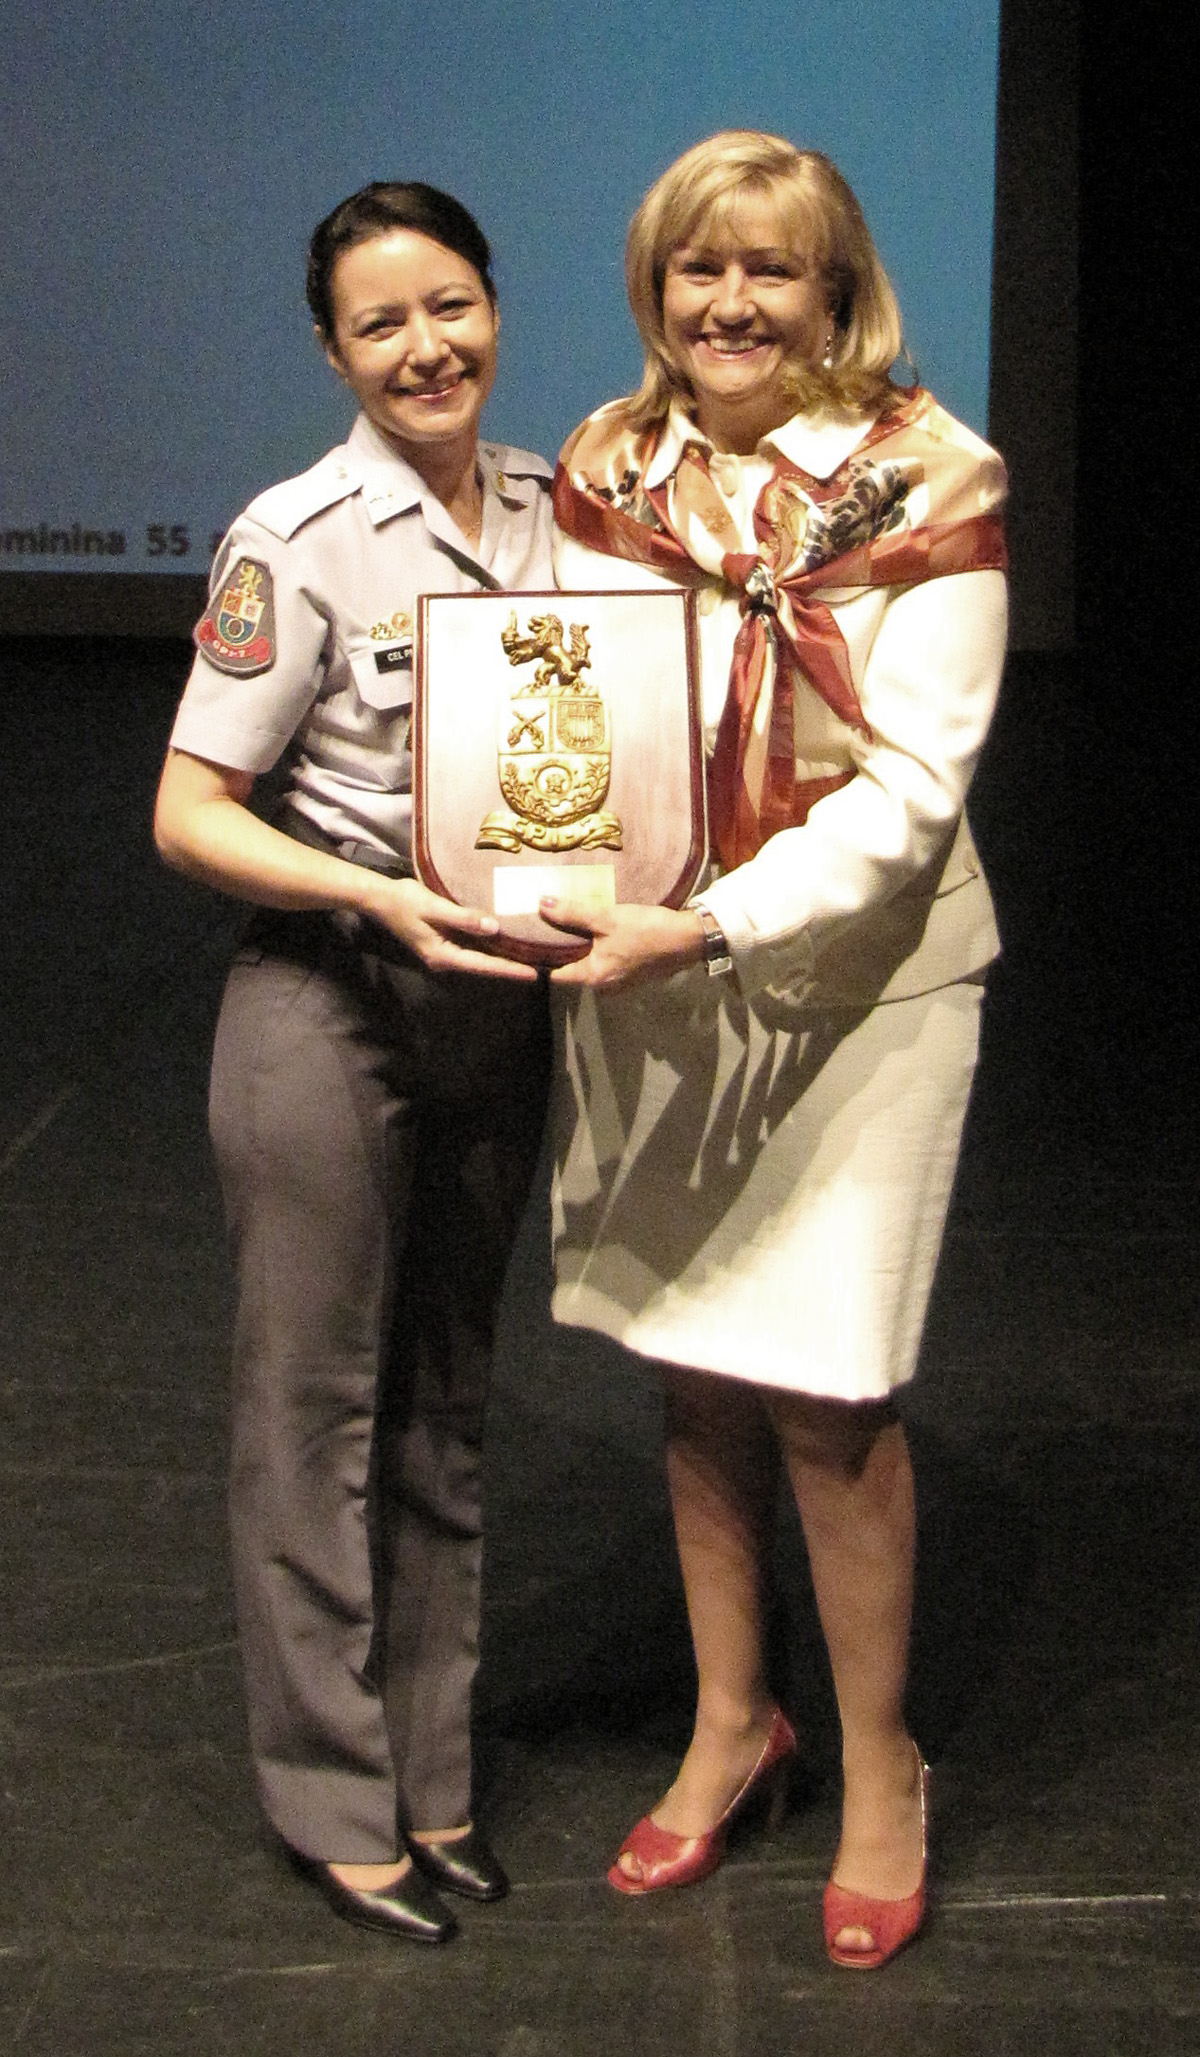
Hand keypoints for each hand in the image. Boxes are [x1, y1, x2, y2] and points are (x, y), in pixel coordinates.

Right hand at [370, 877, 538, 979]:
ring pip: (479, 958)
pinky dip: (490, 948)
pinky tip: (505, 943)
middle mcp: (446, 959)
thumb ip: (464, 919)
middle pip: (484, 966)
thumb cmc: (405, 902)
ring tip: (529, 957)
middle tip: (541, 968)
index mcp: (444, 956)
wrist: (380, 899)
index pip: (483, 966)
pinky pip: (472, 948)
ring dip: (502, 958)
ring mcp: (444, 952)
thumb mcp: (435, 908)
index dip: (509, 970)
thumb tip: (494, 928)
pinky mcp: (444, 942)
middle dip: (511, 967)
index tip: (533, 975)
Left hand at [541, 898, 705, 989]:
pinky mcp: (632, 975)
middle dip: (564, 948)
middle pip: (572, 969)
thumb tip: (541, 904)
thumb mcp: (607, 918)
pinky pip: (607, 963)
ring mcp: (620, 983)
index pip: (555, 975)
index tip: (535, 936)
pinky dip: (601, 949)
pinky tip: (600, 931)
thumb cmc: (646, 930)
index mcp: (593, 977)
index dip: (543, 957)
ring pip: (590, 965)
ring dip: (584, 947)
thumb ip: (573, 913)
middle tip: (552, 924)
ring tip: (574, 923)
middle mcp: (604, 987)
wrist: (689, 939)